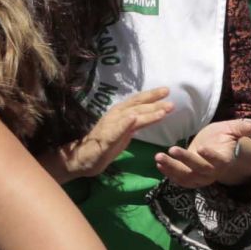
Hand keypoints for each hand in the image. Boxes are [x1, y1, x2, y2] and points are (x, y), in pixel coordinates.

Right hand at [58, 87, 172, 178]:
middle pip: (134, 106)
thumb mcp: (122, 133)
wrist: (81, 159)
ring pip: (129, 117)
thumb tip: (149, 115)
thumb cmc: (102, 146)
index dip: (150, 96)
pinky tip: (133, 119)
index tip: (166, 90)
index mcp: (118, 115)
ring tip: (162, 110)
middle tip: (169, 96)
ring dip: (146, 113)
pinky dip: (124, 124)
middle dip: (152, 101)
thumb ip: (134, 124)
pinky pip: (115, 132)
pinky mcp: (104, 141)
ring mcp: (108, 128)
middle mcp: (113, 117)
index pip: (135, 102)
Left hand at [156, 118, 250, 187]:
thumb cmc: (223, 137)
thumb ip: (240, 129)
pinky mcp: (190, 178)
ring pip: (187, 176)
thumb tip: (250, 126)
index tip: (202, 148)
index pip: (219, 160)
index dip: (211, 156)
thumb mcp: (231, 129)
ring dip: (172, 168)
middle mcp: (213, 171)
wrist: (215, 148)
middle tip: (172, 149)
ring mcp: (200, 177)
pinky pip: (179, 179)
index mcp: (224, 159)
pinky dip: (169, 173)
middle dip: (186, 160)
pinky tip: (159, 164)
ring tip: (158, 157)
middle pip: (200, 169)